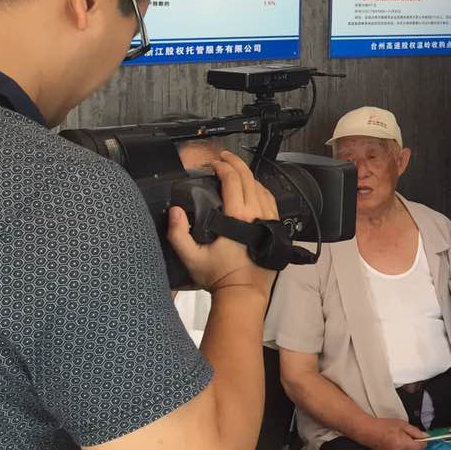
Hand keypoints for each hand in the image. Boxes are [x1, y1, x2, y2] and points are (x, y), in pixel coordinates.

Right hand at [166, 150, 278, 297]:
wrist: (245, 292)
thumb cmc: (219, 276)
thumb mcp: (192, 258)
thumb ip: (178, 234)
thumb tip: (175, 211)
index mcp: (238, 216)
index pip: (233, 180)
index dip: (222, 167)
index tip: (212, 164)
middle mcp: (257, 212)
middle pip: (249, 178)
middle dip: (236, 163)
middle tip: (223, 157)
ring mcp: (269, 218)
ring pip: (261, 186)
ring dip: (248, 175)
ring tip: (235, 169)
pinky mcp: (275, 225)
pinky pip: (269, 198)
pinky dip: (259, 188)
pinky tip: (252, 187)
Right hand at [372, 419, 427, 449]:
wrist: (369, 432)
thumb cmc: (383, 426)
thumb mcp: (402, 424)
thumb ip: (415, 431)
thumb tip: (425, 436)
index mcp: (403, 444)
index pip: (420, 447)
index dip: (423, 441)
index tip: (423, 437)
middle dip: (415, 444)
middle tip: (410, 435)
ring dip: (409, 446)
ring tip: (401, 437)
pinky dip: (403, 447)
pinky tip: (397, 441)